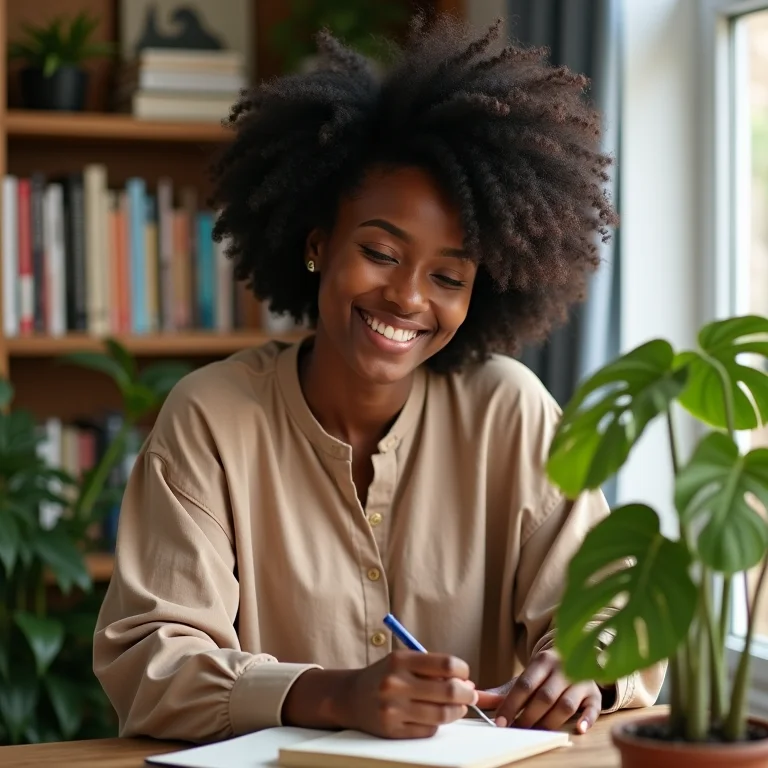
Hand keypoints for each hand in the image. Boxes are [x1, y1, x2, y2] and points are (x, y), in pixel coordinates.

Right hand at [338, 650, 478, 738]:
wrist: (351, 697)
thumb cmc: (386, 676)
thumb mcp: (405, 661)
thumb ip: (434, 669)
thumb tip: (470, 683)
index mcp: (401, 660)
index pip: (446, 664)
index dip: (462, 671)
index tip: (464, 675)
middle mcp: (396, 683)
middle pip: (449, 690)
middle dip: (467, 694)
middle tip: (471, 694)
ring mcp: (393, 709)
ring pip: (442, 714)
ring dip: (457, 711)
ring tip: (459, 707)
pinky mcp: (393, 730)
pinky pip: (429, 729)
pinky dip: (439, 724)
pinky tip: (437, 716)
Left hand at [475, 650, 601, 733]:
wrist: (576, 656)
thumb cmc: (545, 675)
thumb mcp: (526, 677)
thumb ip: (502, 691)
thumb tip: (476, 698)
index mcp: (542, 661)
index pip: (524, 684)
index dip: (511, 705)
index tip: (500, 722)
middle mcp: (562, 668)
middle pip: (545, 696)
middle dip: (529, 716)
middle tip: (517, 730)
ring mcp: (580, 681)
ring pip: (566, 704)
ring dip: (550, 721)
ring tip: (537, 733)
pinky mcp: (594, 694)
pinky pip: (593, 708)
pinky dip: (586, 719)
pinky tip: (578, 729)